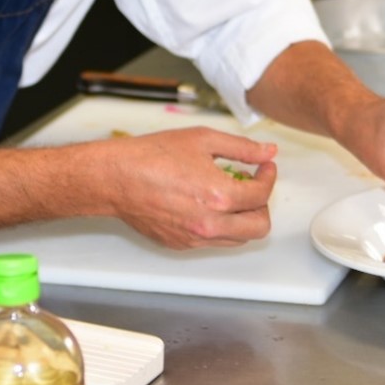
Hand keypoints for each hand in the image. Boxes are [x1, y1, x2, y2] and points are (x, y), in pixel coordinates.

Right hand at [99, 126, 277, 247]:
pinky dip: (220, 225)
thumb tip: (269, 152)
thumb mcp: (203, 139)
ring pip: (238, 238)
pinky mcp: (180, 245)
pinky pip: (214, 241)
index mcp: (219, 196)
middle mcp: (210, 224)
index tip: (265, 167)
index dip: (269, 177)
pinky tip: (206, 202)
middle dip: (263, 205)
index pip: (262, 195)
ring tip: (228, 193)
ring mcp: (195, 239)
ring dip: (243, 217)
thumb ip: (242, 148)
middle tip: (252, 186)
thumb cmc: (154, 155)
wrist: (116, 178)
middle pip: (259, 227)